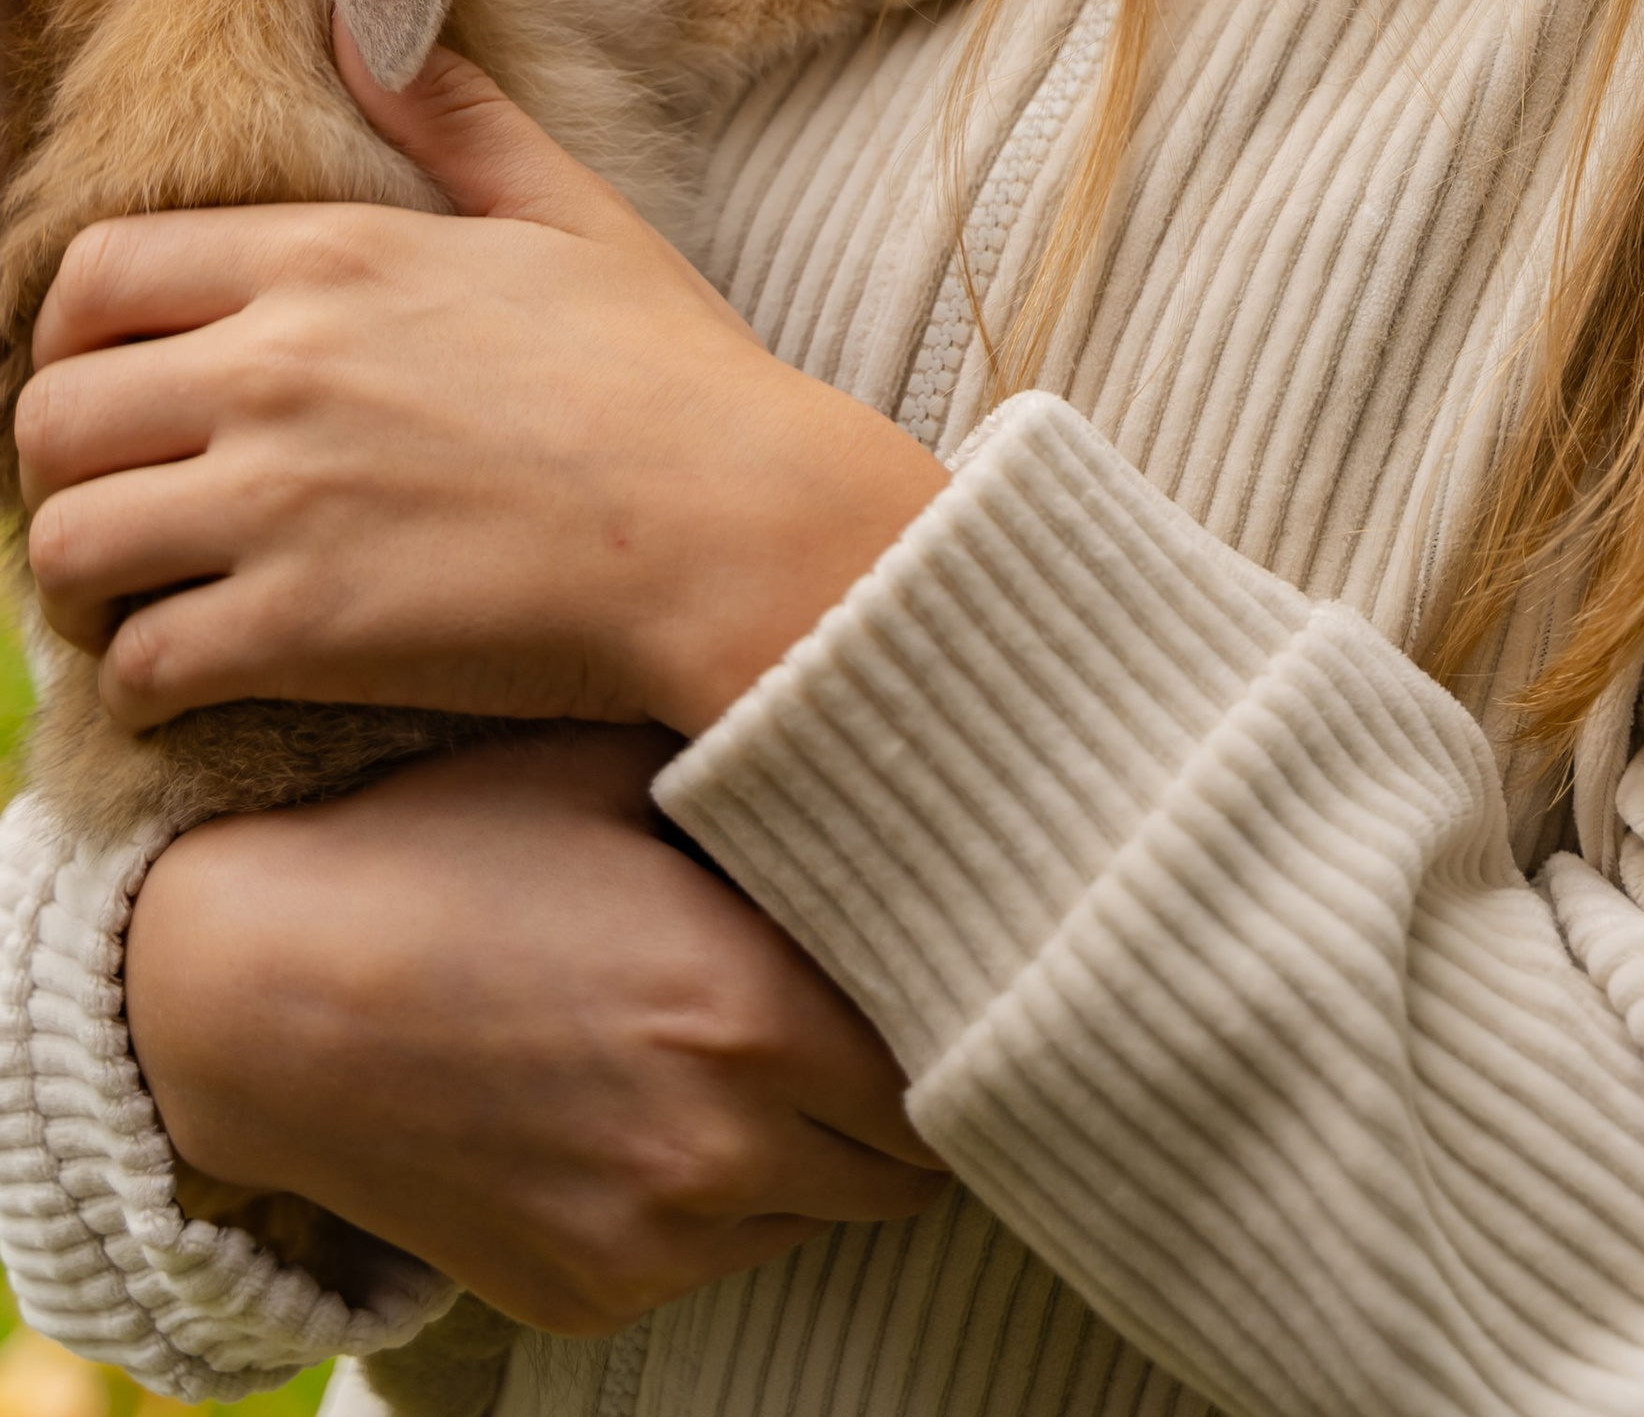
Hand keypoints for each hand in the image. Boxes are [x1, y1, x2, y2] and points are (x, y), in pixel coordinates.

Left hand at [16, 30, 948, 739]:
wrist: (737, 522)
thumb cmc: (667, 370)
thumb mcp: (566, 209)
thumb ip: (449, 118)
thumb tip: (360, 20)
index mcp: (329, 259)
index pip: (96, 274)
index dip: (71, 337)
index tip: (118, 383)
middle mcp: (277, 369)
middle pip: (50, 416)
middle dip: (69, 468)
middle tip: (130, 502)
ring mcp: (280, 502)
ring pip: (64, 545)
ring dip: (91, 582)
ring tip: (149, 594)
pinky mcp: (300, 630)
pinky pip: (139, 666)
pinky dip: (151, 681)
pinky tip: (209, 675)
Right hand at [124, 728, 945, 1331]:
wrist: (260, 991)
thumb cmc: (454, 842)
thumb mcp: (626, 775)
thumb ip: (775, 799)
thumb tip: (901, 792)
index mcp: (755, 1011)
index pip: (948, 1066)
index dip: (954, 1015)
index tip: (938, 969)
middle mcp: (722, 1150)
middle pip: (902, 1167)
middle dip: (894, 1097)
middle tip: (852, 1012)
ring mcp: (649, 1242)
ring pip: (809, 1216)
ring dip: (806, 1150)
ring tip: (734, 1047)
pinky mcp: (582, 1296)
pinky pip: (703, 1258)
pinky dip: (706, 1198)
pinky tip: (640, 1099)